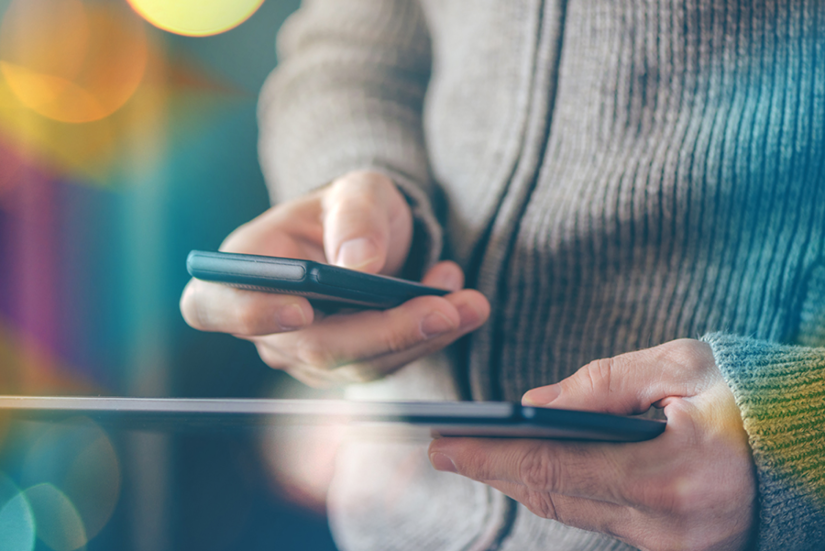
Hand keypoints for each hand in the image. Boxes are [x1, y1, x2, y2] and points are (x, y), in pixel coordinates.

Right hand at [180, 170, 489, 385]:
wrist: (373, 238)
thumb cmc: (351, 209)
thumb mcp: (358, 191)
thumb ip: (356, 217)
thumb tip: (359, 264)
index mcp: (244, 267)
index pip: (212, 306)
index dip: (249, 314)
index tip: (302, 308)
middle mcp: (265, 321)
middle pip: (310, 348)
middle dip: (383, 332)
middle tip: (444, 310)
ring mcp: (303, 352)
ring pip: (358, 364)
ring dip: (420, 338)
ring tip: (470, 303)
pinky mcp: (345, 367)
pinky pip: (387, 365)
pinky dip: (428, 340)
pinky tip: (460, 306)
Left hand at [428, 339, 756, 550]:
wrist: (810, 444)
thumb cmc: (753, 394)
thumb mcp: (680, 366)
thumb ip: (603, 385)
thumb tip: (532, 406)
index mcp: (674, 477)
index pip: (556, 470)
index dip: (491, 458)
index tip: (444, 443)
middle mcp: (671, 528)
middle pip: (555, 498)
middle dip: (494, 471)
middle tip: (443, 448)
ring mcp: (673, 549)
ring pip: (573, 512)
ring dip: (521, 482)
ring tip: (475, 455)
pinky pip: (599, 518)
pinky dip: (561, 492)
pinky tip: (530, 471)